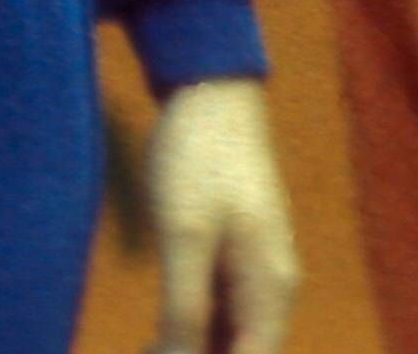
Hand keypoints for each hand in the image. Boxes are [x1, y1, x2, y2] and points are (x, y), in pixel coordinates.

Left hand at [147, 75, 301, 353]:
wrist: (210, 89)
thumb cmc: (199, 156)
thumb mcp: (185, 235)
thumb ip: (186, 307)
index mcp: (271, 291)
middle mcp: (272, 291)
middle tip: (144, 350)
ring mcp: (255, 276)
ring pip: (228, 342)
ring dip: (191, 352)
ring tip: (145, 349)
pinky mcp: (234, 261)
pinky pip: (219, 319)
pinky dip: (191, 335)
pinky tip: (154, 341)